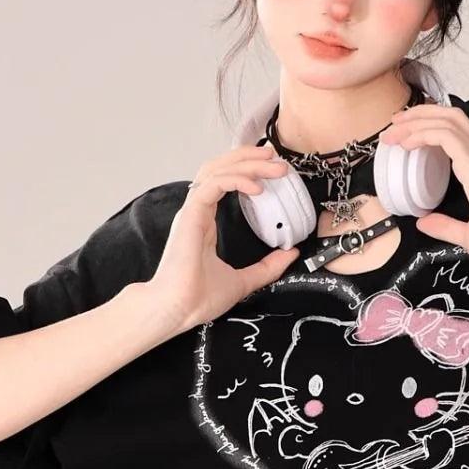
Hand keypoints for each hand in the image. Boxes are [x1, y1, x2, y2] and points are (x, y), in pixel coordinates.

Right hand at [147, 144, 300, 333]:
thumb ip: (267, 267)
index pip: (224, 181)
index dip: (247, 170)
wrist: (178, 310)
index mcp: (204, 221)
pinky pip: (214, 185)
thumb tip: (291, 254)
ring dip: (246, 163)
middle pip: (219, 167)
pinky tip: (257, 187)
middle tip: (277, 158)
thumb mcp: (244, 281)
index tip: (272, 170)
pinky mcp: (191, 216)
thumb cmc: (198, 298)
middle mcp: (197, 211)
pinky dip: (236, 180)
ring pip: (217, 170)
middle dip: (248, 158)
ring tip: (273, 164)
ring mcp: (192, 212)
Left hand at [379, 103, 468, 270]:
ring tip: (393, 130)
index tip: (404, 135)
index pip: (455, 132)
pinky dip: (423, 133)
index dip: (429, 126)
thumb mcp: (467, 234)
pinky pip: (444, 135)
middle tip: (394, 124)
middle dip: (419, 115)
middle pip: (449, 116)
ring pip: (446, 120)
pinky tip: (406, 142)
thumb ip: (445, 226)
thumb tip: (424, 222)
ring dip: (416, 120)